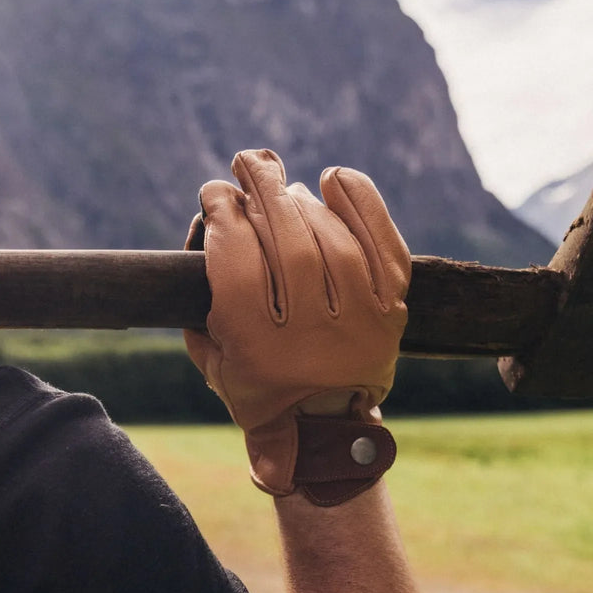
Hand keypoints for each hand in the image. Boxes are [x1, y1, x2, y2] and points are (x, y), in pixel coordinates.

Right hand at [184, 149, 409, 494]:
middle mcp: (313, 338)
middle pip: (286, 244)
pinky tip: (334, 179)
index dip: (223, 217)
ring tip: (281, 183)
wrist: (325, 429)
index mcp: (259, 352)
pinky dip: (362, 205)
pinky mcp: (393, 313)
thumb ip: (198, 308)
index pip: (237, 265)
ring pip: (330, 241)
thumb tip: (206, 226)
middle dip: (261, 192)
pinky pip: (383, 247)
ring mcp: (361, 324)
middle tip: (247, 163)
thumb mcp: (214, 364)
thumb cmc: (260, 389)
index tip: (214, 193)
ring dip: (300, 202)